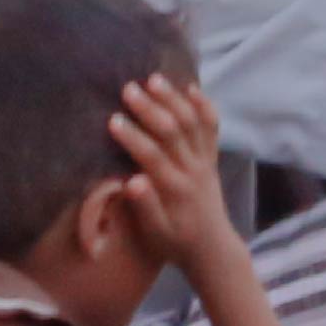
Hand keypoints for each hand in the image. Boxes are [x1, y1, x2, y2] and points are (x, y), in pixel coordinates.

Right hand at [106, 74, 240, 269]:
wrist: (211, 247)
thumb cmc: (174, 241)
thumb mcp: (155, 232)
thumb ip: (145, 207)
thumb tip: (132, 181)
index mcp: (174, 188)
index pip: (152, 156)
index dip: (133, 137)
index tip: (113, 119)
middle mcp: (192, 169)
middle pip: (173, 132)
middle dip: (151, 108)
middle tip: (129, 88)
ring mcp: (205, 161)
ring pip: (193, 124)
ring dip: (174, 100)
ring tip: (155, 79)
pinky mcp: (212, 159)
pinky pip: (212, 128)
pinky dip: (204, 107)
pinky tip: (192, 88)